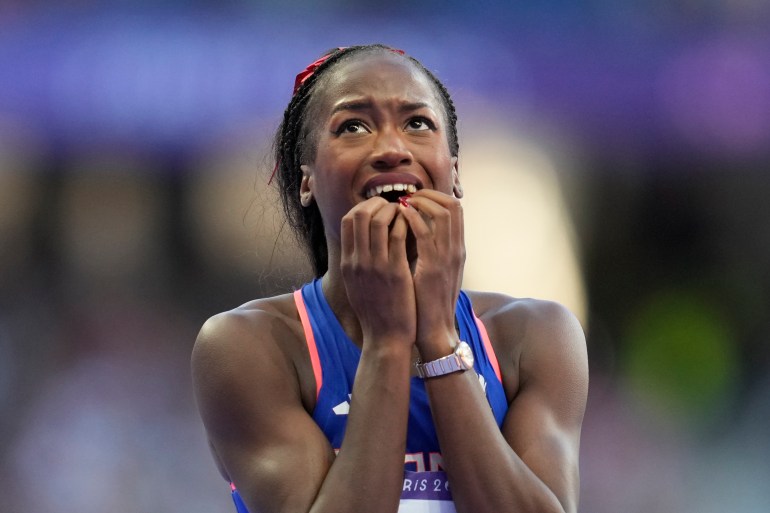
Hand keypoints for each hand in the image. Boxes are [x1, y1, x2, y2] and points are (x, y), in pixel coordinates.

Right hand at [340, 197, 416, 348]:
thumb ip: (356, 261)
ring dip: (393, 211)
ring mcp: (376, 266)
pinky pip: (399, 237)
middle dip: (378, 204)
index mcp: (347, 263)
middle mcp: (357, 261)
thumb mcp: (356, 284)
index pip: (348, 221)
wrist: (386, 338)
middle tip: (393, 205)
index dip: (364, 207)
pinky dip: (406, 225)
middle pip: (360, 215)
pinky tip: (414, 225)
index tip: (379, 207)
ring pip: (379, 222)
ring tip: (405, 212)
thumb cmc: (375, 311)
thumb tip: (362, 238)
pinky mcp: (395, 273)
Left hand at [399, 189, 465, 356]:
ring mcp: (447, 257)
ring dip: (421, 203)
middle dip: (430, 195)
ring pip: (443, 213)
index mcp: (457, 250)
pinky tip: (399, 216)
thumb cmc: (428, 302)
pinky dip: (413, 219)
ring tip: (403, 203)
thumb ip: (430, 251)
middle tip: (409, 196)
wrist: (434, 330)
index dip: (436, 197)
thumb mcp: (435, 272)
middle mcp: (456, 250)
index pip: (456, 210)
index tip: (417, 197)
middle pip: (453, 206)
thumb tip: (415, 231)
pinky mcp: (433, 267)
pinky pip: (425, 233)